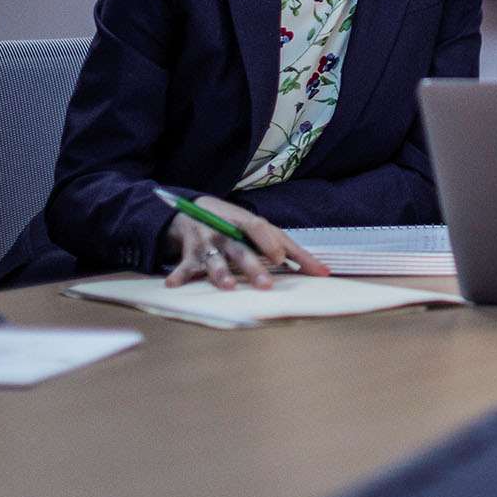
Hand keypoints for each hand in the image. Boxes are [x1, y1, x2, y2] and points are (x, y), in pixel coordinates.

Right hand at [163, 195, 328, 290]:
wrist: (192, 210)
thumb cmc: (236, 225)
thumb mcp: (261, 231)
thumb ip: (290, 250)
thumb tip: (324, 272)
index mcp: (246, 222)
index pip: (262, 229)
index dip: (272, 243)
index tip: (283, 260)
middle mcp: (226, 230)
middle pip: (241, 249)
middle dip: (253, 266)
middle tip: (266, 285)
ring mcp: (207, 240)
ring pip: (214, 259)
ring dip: (220, 273)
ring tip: (228, 286)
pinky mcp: (189, 252)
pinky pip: (183, 266)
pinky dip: (179, 275)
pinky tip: (172, 286)